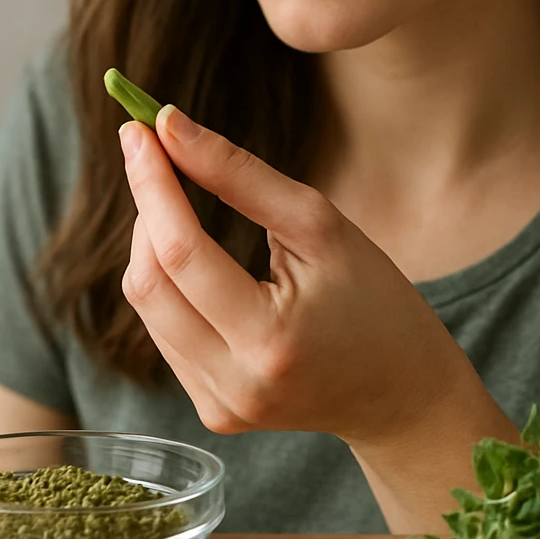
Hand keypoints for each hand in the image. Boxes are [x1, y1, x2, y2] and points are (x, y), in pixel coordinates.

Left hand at [118, 105, 493, 445]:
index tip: (138, 130)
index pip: (181, 252)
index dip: (151, 184)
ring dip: (152, 244)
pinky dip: (168, 284)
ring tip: (181, 204)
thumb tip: (167, 126)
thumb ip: (239, 175)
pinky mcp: (212, 411)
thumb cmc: (374, 298)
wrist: (402, 393)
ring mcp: (219, 406)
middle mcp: (235, 385)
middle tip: (156, 155)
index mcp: (270, 340)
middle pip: (148, 283)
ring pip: (147, 307)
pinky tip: (196, 261)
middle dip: (146, 209)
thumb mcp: (320, 225)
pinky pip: (163, 333)